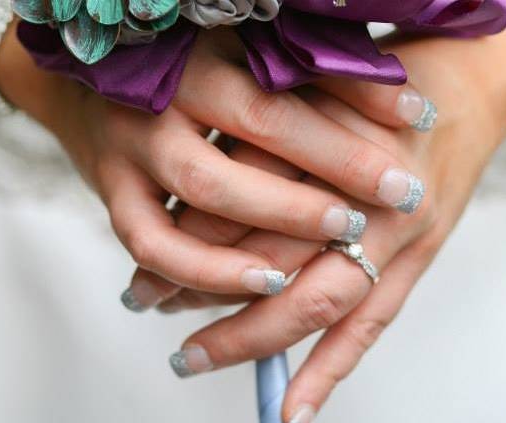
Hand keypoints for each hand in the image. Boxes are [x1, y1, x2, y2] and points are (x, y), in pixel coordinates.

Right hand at [0, 25, 424, 296]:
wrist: (95, 68)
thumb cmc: (194, 56)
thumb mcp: (253, 49)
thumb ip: (318, 72)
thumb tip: (410, 104)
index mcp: (198, 66)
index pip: (279, 115)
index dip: (344, 148)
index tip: (402, 174)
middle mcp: (156, 113)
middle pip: (230, 179)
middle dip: (297, 213)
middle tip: (355, 229)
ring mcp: (127, 159)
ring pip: (177, 228)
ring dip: (232, 267)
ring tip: (288, 283)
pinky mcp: (109, 192)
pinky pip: (147, 247)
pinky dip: (191, 277)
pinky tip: (240, 289)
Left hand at [129, 17, 505, 422]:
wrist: (463, 93)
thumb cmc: (372, 95)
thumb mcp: (307, 96)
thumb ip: (256, 143)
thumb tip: (183, 205)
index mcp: (324, 138)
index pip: (241, 201)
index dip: (186, 238)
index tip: (143, 265)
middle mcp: (360, 189)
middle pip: (271, 254)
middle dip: (203, 288)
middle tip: (146, 305)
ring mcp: (396, 231)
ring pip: (315, 297)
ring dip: (252, 337)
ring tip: (193, 356)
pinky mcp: (418, 260)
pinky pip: (370, 323)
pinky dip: (330, 369)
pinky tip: (293, 411)